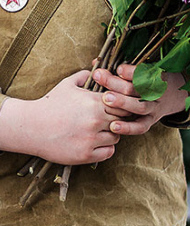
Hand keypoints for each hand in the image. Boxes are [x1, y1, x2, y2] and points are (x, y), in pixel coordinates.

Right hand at [0, 71, 119, 164]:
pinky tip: (96, 143)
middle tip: (109, 120)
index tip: (113, 107)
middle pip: (123, 120)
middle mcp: (96, 120)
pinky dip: (106, 148)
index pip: (123, 103)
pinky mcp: (85, 154)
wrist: (31, 127)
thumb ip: (84, 76)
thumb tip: (96, 70)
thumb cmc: (49, 104)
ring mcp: (91, 139)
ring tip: (100, 131)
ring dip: (112, 134)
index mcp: (94, 102)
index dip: (121, 105)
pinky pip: (109, 152)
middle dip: (119, 119)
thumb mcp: (67, 84)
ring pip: (116, 137)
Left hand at [93, 63, 187, 135]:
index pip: (144, 72)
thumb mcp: (146, 67)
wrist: (176, 92)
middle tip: (100, 78)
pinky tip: (113, 126)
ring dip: (122, 103)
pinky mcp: (151, 121)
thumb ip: (122, 66)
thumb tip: (96, 62)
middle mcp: (157, 92)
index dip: (131, 71)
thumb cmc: (153, 77)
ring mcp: (155, 108)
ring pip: (139, 107)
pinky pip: (140, 127)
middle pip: (137, 88)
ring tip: (106, 99)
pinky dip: (128, 128)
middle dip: (116, 82)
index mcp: (158, 75)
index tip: (118, 68)